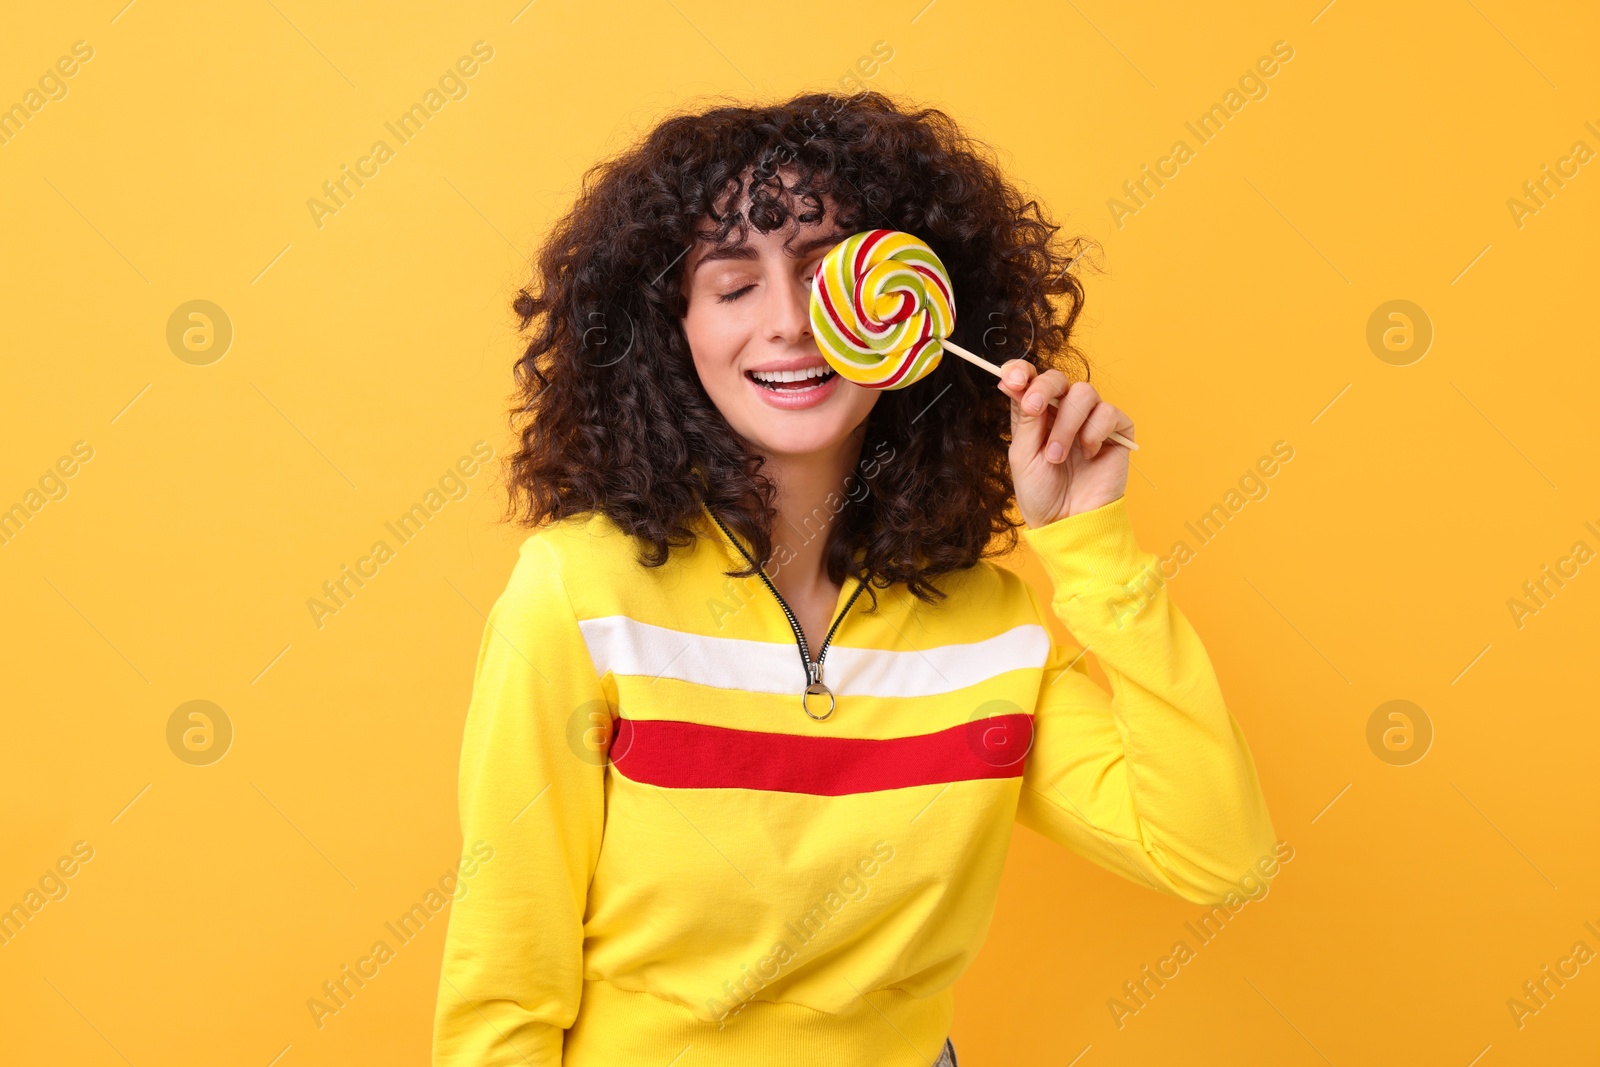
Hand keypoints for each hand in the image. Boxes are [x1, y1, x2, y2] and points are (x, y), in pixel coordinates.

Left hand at [997, 359, 1133, 527]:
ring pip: (1083, 393)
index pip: (1030, 379)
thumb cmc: (1041, 494)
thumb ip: (1023, 418)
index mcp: (1037, 414)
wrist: (1068, 522)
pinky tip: (1088, 454)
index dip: (1021, 371)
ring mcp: (1091, 419)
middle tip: (1034, 408)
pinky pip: (1108, 412)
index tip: (1012, 378)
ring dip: (1066, 424)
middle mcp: (1063, 412)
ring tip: (1057, 456)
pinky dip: (1094, 431)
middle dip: (1043, 389)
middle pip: (1057, 378)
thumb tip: (1013, 382)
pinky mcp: (1116, 430)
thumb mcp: (1022, 456)